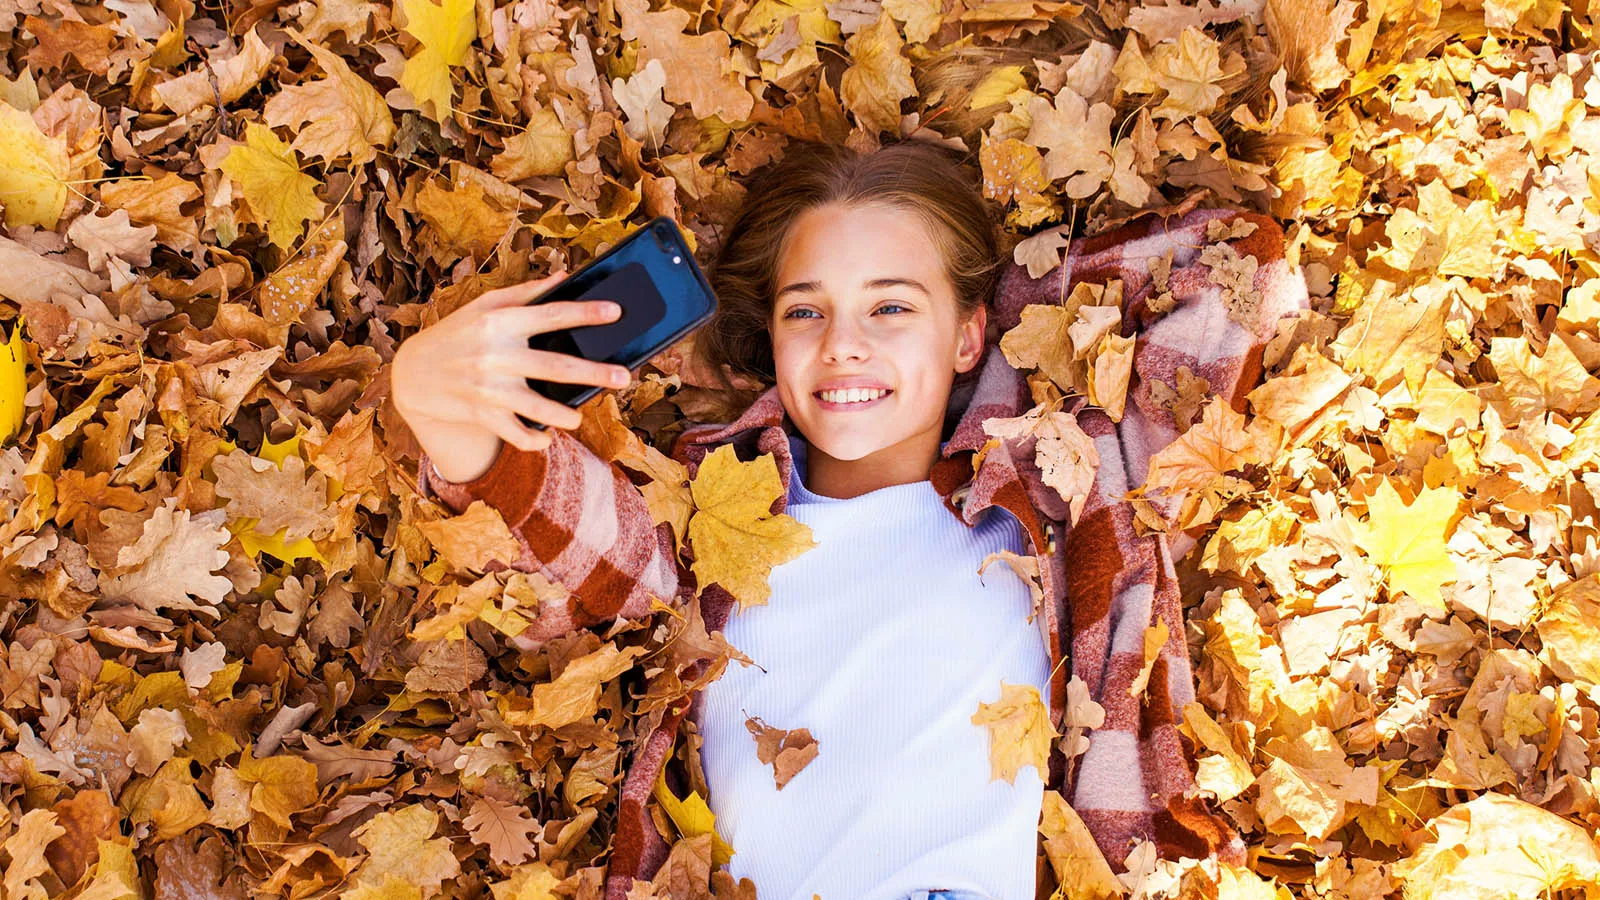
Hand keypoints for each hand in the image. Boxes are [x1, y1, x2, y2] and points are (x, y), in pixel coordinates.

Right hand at [392, 271, 632, 474]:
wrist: (413, 372)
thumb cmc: (456, 334)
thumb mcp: (483, 306)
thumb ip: (525, 293)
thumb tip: (565, 277)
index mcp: (499, 322)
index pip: (550, 315)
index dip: (585, 313)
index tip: (616, 312)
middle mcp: (495, 354)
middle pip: (555, 366)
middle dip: (594, 373)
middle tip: (624, 377)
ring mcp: (488, 387)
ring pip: (537, 407)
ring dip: (565, 415)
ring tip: (580, 416)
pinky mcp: (481, 413)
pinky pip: (516, 433)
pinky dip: (535, 440)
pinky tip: (549, 437)